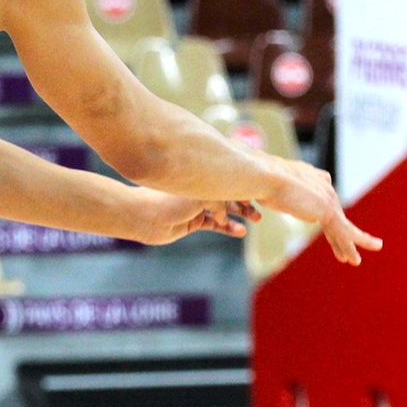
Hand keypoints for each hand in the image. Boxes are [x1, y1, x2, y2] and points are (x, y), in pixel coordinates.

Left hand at [125, 190, 260, 246]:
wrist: (143, 217)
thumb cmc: (167, 200)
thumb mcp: (198, 194)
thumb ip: (218, 197)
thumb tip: (233, 207)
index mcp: (200, 175)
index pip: (228, 178)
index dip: (245, 184)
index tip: (263, 190)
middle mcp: (200, 188)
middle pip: (229, 194)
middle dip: (246, 201)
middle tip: (261, 210)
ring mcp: (196, 205)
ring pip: (224, 210)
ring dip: (239, 215)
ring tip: (255, 220)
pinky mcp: (192, 222)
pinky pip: (214, 225)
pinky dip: (227, 228)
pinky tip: (239, 231)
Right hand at [257, 158, 382, 265]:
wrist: (264, 177)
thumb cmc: (260, 183)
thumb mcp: (274, 190)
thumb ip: (283, 197)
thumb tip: (290, 208)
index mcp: (313, 178)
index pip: (323, 204)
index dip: (327, 221)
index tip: (328, 233)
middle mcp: (324, 185)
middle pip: (335, 217)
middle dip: (339, 237)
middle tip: (343, 254)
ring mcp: (327, 197)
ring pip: (342, 227)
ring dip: (348, 246)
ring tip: (355, 261)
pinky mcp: (328, 210)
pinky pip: (347, 231)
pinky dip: (361, 241)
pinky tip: (368, 250)